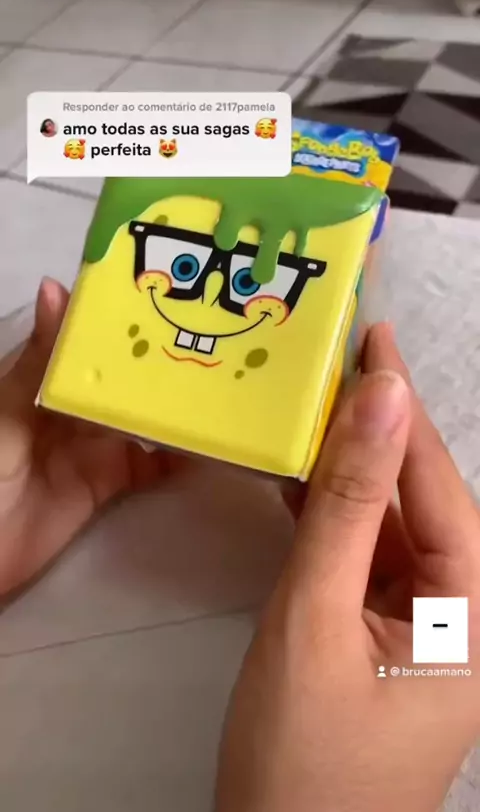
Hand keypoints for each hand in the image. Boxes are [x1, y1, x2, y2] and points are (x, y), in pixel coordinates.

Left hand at [0, 278, 183, 597]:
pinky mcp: (109, 484)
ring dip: (176, 406)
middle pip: (124, 379)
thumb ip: (38, 360)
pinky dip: (180, 458)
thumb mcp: (6, 411)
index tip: (169, 294)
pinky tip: (212, 446)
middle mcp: (75, 408)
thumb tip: (55, 287)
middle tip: (215, 338)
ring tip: (224, 385)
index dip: (123, 320)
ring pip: (143, 418)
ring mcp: (95, 446)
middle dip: (161, 362)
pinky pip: (151, 467)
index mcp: (46, 380)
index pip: (90, 342)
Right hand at [215, 323, 479, 811]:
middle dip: (378, 432)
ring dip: (350, 470)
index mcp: (476, 615)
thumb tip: (380, 401)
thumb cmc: (301, 756)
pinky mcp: (382, 632)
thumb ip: (348, 507)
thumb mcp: (315, 620)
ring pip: (391, 524)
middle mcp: (464, 613)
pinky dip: (331, 516)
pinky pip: (365, 556)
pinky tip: (300, 475)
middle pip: (421, 502)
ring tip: (312, 405)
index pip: (442, 490)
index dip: (405, 411)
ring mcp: (424, 624)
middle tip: (336, 362)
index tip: (375, 339)